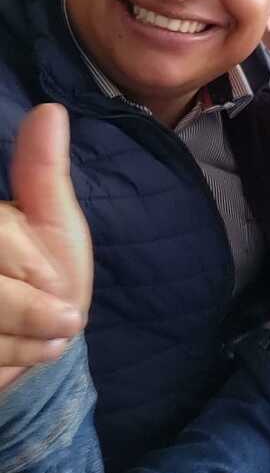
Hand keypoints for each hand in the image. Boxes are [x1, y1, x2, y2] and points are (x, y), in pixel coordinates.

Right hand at [0, 104, 92, 387]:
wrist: (29, 341)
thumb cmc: (43, 277)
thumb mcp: (49, 223)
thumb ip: (41, 172)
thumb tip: (51, 110)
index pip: (0, 235)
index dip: (33, 270)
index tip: (60, 289)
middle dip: (28, 312)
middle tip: (59, 322)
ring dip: (14, 345)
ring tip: (40, 340)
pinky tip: (12, 362)